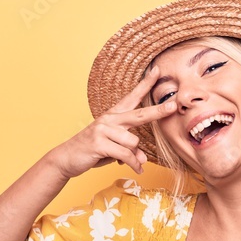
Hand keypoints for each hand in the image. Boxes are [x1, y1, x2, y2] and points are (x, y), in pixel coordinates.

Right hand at [48, 65, 176, 178]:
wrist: (66, 158)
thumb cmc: (93, 151)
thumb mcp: (114, 150)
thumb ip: (130, 151)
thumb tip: (143, 159)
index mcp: (114, 116)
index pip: (132, 97)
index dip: (145, 84)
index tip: (156, 70)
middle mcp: (109, 119)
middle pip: (139, 115)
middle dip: (158, 111)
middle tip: (173, 106)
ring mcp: (103, 130)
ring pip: (132, 142)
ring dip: (135, 156)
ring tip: (134, 164)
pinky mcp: (99, 143)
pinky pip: (125, 155)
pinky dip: (133, 164)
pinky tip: (137, 170)